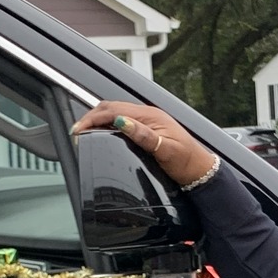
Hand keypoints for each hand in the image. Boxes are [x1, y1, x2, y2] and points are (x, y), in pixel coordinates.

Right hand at [69, 100, 215, 187]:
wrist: (200, 170)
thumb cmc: (186, 161)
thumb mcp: (165, 149)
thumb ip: (143, 135)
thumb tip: (123, 122)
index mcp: (150, 116)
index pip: (114, 110)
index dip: (93, 118)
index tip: (79, 129)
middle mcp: (148, 115)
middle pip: (112, 108)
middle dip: (91, 116)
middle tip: (77, 130)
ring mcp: (147, 121)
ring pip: (116, 113)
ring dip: (98, 118)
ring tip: (84, 130)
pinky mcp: (147, 129)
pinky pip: (122, 120)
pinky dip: (107, 124)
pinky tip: (102, 132)